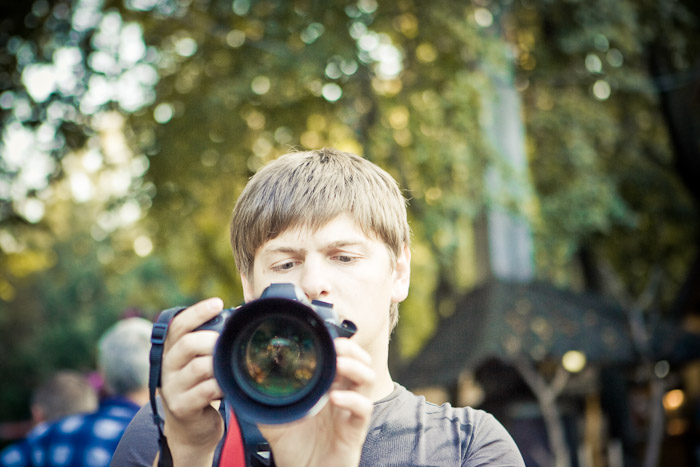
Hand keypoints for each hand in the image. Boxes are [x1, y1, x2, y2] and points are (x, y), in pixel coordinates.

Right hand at [159, 298, 224, 466]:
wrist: (191, 429)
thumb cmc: (201, 388)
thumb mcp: (199, 363)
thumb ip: (209, 343)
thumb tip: (238, 315)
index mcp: (171, 351)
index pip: (178, 326)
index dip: (197, 312)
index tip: (217, 303)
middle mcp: (167, 367)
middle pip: (187, 344)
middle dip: (212, 340)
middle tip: (228, 343)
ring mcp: (172, 388)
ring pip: (198, 367)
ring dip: (219, 364)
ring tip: (231, 365)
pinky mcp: (182, 407)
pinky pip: (205, 391)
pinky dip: (221, 385)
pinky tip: (229, 385)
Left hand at [258, 338, 374, 466]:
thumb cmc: (292, 447)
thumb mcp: (273, 417)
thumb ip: (265, 396)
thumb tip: (247, 374)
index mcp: (326, 388)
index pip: (341, 357)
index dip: (338, 344)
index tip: (326, 335)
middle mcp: (342, 395)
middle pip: (360, 362)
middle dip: (351, 350)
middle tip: (336, 346)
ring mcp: (350, 412)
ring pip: (367, 380)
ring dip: (355, 368)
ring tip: (339, 364)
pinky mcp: (354, 431)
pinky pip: (363, 409)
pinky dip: (352, 399)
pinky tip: (335, 397)